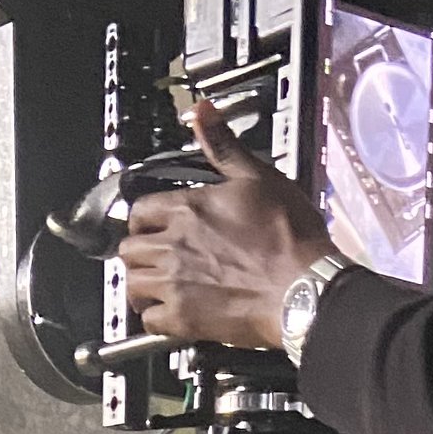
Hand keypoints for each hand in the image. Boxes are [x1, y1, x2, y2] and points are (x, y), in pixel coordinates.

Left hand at [119, 97, 334, 356]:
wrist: (304, 288)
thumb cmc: (289, 238)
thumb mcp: (258, 176)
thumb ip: (223, 145)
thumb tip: (202, 111)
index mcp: (187, 208)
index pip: (139, 210)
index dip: (143, 218)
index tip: (150, 225)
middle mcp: (172, 244)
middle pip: (128, 249)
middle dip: (138, 252)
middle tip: (152, 257)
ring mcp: (175, 283)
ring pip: (132, 284)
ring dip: (140, 284)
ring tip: (153, 286)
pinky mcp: (184, 319)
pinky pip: (149, 321)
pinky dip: (153, 319)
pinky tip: (166, 315)